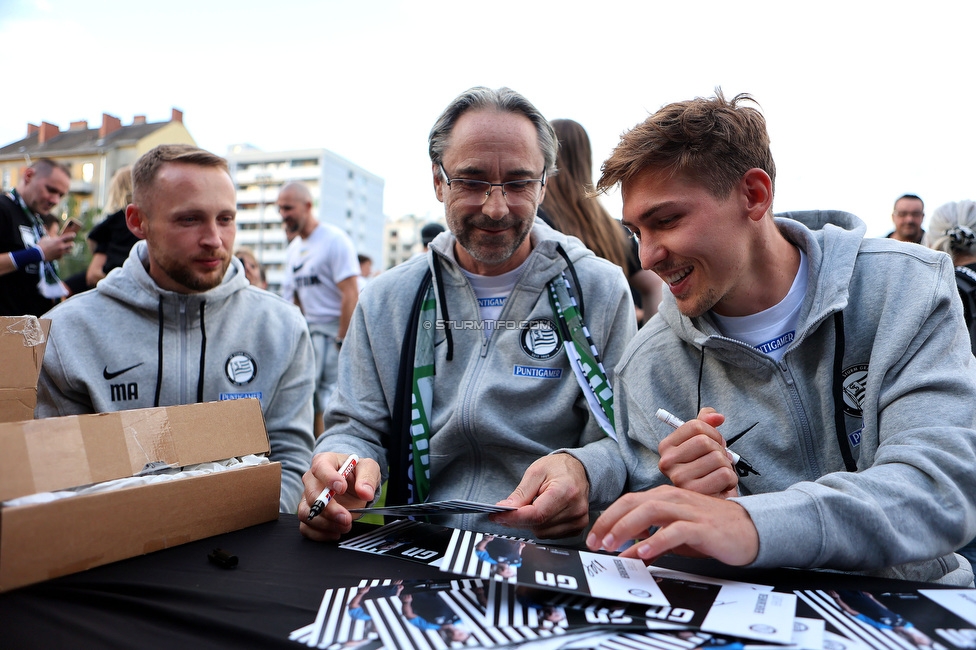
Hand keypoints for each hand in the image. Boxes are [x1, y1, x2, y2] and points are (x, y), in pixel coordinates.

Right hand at [36, 233, 74, 261]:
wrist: (37, 254)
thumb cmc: (41, 245)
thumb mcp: (46, 238)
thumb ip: (52, 236)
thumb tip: (55, 233)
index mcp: (58, 240)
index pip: (68, 236)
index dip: (72, 235)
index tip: (73, 234)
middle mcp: (61, 246)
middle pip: (72, 245)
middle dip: (71, 243)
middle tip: (69, 243)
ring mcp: (61, 252)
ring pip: (69, 251)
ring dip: (67, 249)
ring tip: (63, 248)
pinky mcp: (59, 257)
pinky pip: (62, 255)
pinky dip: (61, 254)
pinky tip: (56, 253)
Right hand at [298, 452, 380, 541]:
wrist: (354, 485)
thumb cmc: (357, 473)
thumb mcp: (368, 468)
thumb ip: (368, 478)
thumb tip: (365, 492)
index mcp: (325, 462)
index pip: (320, 467)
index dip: (329, 478)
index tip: (342, 488)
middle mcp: (312, 479)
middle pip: (311, 494)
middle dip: (330, 509)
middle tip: (346, 517)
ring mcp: (307, 498)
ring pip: (306, 513)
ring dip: (325, 524)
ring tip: (345, 526)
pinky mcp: (309, 514)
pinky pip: (305, 527)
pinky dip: (320, 534)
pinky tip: (335, 533)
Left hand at [489, 453, 588, 537]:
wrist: (579, 470)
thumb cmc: (558, 468)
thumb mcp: (536, 472)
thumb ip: (521, 493)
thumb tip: (505, 509)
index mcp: (566, 491)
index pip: (536, 515)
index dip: (514, 517)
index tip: (497, 516)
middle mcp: (575, 509)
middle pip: (537, 525)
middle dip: (519, 519)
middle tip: (509, 509)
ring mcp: (578, 521)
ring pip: (542, 533)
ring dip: (530, 523)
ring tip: (532, 505)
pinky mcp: (577, 528)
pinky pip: (550, 535)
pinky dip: (540, 526)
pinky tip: (542, 512)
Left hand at [586, 485, 758, 565]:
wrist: (748, 530)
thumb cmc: (710, 530)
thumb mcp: (675, 536)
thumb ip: (651, 541)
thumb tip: (628, 552)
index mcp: (664, 497)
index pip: (627, 502)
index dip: (607, 518)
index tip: (593, 538)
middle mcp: (673, 498)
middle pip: (633, 503)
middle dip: (610, 522)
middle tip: (596, 543)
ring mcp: (687, 510)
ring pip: (650, 512)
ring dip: (627, 528)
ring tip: (613, 545)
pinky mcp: (701, 526)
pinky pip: (675, 531)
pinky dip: (657, 541)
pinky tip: (644, 552)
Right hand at [658, 408, 737, 497]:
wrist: (712, 501)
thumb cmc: (708, 469)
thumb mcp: (704, 443)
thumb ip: (706, 423)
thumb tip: (718, 417)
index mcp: (666, 447)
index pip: (696, 426)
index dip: (713, 432)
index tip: (714, 444)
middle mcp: (667, 462)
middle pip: (705, 441)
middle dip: (720, 450)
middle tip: (718, 462)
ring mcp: (679, 478)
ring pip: (717, 458)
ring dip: (726, 466)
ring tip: (718, 475)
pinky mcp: (695, 493)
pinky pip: (724, 474)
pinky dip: (731, 479)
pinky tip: (722, 486)